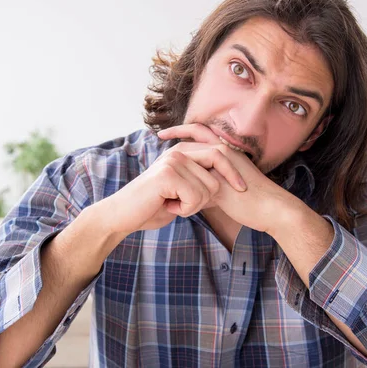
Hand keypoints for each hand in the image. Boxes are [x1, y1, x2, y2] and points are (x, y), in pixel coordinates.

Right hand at [102, 134, 247, 234]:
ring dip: (193, 206)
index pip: (219, 156)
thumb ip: (199, 183)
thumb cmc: (152, 206)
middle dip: (209, 196)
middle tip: (185, 205)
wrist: (123, 215)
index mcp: (183, 152)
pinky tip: (168, 207)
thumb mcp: (181, 192)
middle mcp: (179, 152)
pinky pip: (194, 196)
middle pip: (217, 173)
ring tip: (173, 205)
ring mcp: (173, 161)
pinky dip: (185, 209)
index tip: (242, 189)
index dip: (233, 173)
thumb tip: (227, 184)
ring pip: (207, 188)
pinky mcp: (168, 174)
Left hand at [158, 124, 293, 233]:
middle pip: (196, 132)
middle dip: (176, 132)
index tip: (167, 134)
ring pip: (194, 153)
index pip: (202, 132)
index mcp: (228, 151)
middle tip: (159, 134)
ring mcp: (224, 165)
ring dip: (177, 156)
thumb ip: (213, 185)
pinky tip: (171, 193)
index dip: (184, 130)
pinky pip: (196, 181)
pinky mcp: (222, 182)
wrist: (272, 209)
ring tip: (160, 158)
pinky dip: (182, 187)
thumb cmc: (253, 201)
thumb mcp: (230, 188)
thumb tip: (198, 192)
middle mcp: (226, 152)